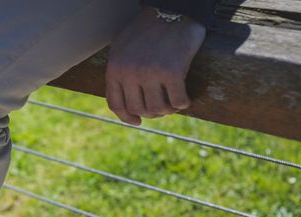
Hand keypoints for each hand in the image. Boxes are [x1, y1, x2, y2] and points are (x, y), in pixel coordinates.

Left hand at [105, 7, 205, 124]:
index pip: (116, 104)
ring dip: (167, 110)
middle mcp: (130, 73)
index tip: (138, 121)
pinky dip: (182, 103)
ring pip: (157, 108)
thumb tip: (124, 103)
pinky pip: (177, 100)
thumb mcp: (123, 49)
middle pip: (138, 108)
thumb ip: (120, 72)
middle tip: (162, 108)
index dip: (127, 117)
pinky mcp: (172, 72)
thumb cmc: (148, 29)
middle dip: (151, 113)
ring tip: (173, 104)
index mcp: (115, 68)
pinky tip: (185, 99)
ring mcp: (150, 73)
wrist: (173, 9)